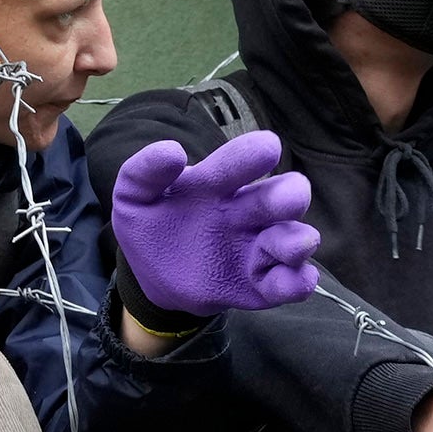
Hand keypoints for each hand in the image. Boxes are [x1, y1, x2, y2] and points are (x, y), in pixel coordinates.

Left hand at [108, 128, 321, 318]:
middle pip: (283, 195)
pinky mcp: (259, 284)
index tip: (267, 148)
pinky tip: (293, 281)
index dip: (252, 155)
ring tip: (293, 245)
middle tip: (288, 200)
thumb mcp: (134, 197)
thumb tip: (172, 153)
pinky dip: (298, 282)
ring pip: (293, 239)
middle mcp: (246, 212)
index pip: (240, 162)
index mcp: (218, 184)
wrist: (152, 275)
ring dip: (297, 241)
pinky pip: (289, 283)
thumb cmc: (151, 225)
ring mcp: (256, 248)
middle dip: (289, 196)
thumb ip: (144, 171)